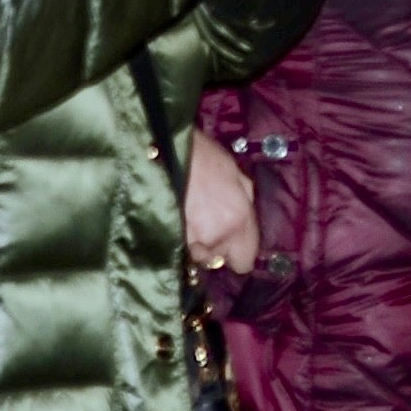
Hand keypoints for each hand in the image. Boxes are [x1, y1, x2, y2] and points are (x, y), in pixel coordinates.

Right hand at [180, 132, 260, 275]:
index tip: (232, 241)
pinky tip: (175, 216)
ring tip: (187, 217)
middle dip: (214, 246)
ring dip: (194, 242)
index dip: (238, 252)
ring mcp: (189, 241)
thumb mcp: (234, 173)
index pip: (245, 262)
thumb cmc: (201, 154)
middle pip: (217, 260)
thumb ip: (245, 202)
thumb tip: (246, 220)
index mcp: (239, 219)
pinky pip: (177, 248)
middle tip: (206, 223)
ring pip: (194, 256)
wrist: (163, 148)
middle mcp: (216, 236)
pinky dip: (176, 237)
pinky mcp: (166, 239)